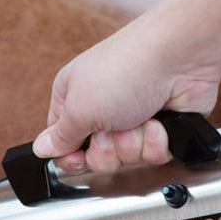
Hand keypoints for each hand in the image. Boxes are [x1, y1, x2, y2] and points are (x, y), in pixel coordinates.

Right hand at [31, 18, 220, 173]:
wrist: (179, 58)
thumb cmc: (125, 69)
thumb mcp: (79, 108)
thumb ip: (60, 136)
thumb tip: (41, 149)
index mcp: (73, 99)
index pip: (62, 144)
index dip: (70, 157)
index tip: (78, 158)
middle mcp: (102, 110)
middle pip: (95, 159)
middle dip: (107, 150)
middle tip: (112, 128)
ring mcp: (133, 120)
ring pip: (126, 160)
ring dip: (133, 144)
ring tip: (139, 118)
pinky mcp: (160, 129)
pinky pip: (152, 156)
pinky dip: (156, 142)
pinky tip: (158, 120)